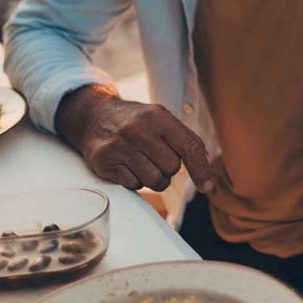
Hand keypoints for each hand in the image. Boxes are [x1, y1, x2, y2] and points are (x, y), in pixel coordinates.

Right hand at [57, 84, 214, 193]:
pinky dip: (133, 180)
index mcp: (158, 116)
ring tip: (141, 161)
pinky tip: (125, 164)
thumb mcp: (162, 120)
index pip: (189, 147)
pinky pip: (134, 185)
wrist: (95, 117)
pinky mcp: (104, 161)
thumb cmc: (136, 122)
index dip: (201, 170)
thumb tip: (207, 169)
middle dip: (167, 168)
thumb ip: (187, 141)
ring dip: (152, 177)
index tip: (206, 186)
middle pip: (172, 168)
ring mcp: (119, 146)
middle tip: (154, 156)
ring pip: (154, 181)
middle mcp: (138, 129)